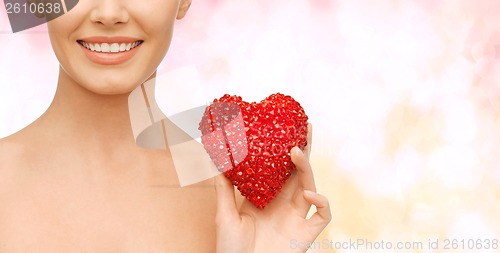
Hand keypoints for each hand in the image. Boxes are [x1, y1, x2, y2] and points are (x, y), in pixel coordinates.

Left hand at [214, 124, 331, 252]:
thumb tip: (217, 160)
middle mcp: (284, 204)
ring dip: (307, 168)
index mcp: (267, 197)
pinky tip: (308, 193)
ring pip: (310, 185)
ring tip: (296, 152)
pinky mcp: (306, 233)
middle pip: (299, 171)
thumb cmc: (231, 249)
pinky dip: (321, 201)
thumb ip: (224, 188)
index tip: (285, 130)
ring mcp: (297, 217)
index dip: (284, 150)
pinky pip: (323, 214)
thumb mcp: (224, 215)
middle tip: (305, 127)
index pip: (280, 169)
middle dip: (304, 150)